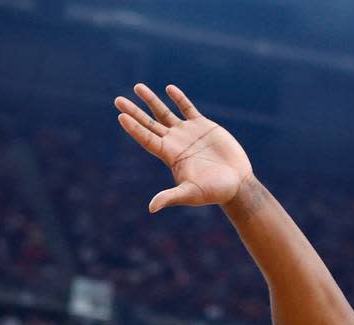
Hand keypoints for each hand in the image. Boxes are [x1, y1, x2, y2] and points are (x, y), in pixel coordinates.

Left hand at [115, 83, 253, 212]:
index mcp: (170, 156)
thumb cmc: (214, 192)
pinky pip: (187, 108)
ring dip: (151, 100)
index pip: (147, 139)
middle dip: (134, 111)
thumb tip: (151, 208)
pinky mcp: (203, 126)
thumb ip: (171, 197)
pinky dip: (178, 98)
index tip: (121, 116)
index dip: (134, 128)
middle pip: (149, 123)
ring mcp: (188, 133)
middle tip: (117, 100)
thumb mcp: (191, 194)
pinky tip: (168, 89)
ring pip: (165, 113)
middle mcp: (175, 143)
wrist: (236, 183)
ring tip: (137, 87)